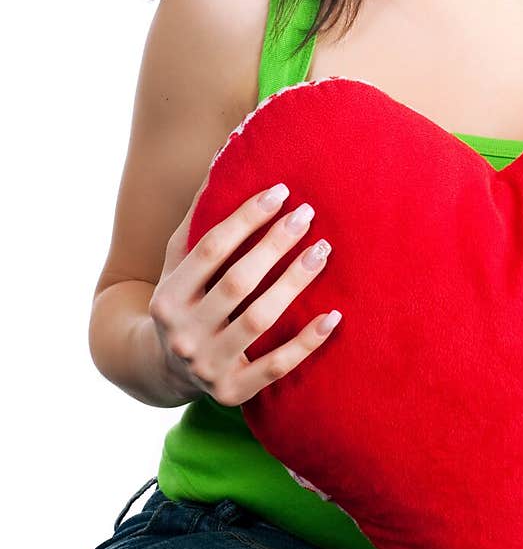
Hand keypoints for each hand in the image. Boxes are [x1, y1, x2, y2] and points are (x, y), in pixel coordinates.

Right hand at [148, 171, 340, 406]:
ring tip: (323, 251)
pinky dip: (307, 342)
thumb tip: (225, 156)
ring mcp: (207, 366)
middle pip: (237, 282)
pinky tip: (335, 315)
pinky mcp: (233, 392)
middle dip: (274, 244)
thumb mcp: (176, 262)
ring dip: (294, 283)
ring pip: (258, 320)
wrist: (161, 370)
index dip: (246, 217)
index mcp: (167, 296)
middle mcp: (183, 333)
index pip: (211, 248)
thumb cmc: (184, 300)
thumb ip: (198, 218)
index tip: (281, 191)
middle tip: (308, 215)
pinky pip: (276, 367)